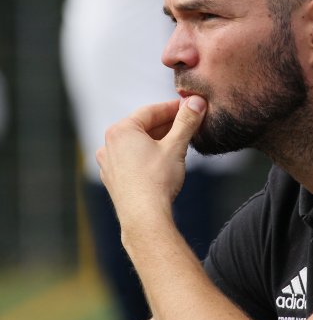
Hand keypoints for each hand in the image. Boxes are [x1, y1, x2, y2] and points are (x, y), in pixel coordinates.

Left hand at [96, 96, 206, 227]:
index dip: (173, 107)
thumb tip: (197, 101)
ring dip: (158, 139)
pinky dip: (147, 155)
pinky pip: (131, 158)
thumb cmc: (158, 180)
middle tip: (188, 123)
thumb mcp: (176, 146)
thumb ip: (186, 121)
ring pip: (137, 143)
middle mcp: (109, 143)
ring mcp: (108, 162)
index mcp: (121, 130)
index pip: (151, 110)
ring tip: (179, 141)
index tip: (189, 106)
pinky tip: (163, 161)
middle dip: (167, 124)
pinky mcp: (112, 179)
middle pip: (143, 126)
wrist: (144, 218)